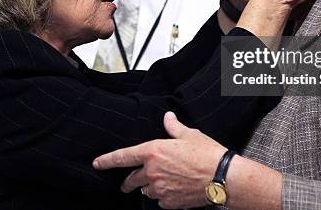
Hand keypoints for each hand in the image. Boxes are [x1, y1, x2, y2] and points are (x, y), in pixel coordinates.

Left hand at [93, 112, 225, 208]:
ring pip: (147, 190)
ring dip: (150, 187)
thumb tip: (168, 118)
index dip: (107, 160)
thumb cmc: (207, 154)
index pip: (122, 157)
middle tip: (126, 184)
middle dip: (127, 182)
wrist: (222, 177)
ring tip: (163, 183)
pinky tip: (174, 190)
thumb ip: (173, 127)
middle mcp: (152, 172)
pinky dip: (164, 196)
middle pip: (132, 180)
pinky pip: (161, 201)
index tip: (98, 163)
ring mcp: (160, 189)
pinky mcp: (170, 203)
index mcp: (153, 152)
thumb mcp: (189, 135)